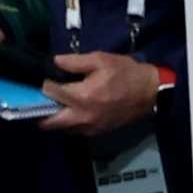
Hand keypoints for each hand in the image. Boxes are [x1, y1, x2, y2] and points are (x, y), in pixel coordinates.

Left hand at [40, 52, 159, 135]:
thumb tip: (54, 62)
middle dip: (40, 110)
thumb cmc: (127, 73)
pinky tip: (75, 110)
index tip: (46, 78)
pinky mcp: (96, 132)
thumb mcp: (102, 60)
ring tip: (59, 104)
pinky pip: (74, 130)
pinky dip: (69, 121)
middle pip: (47, 121)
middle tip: (44, 98)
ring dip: (55, 117)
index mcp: (83, 96)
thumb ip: (75, 61)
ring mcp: (89, 127)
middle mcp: (82, 116)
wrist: (152, 93)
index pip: (49, 92)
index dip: (44, 84)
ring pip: (59, 128)